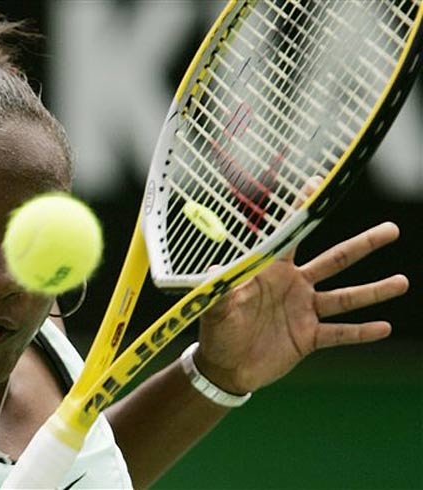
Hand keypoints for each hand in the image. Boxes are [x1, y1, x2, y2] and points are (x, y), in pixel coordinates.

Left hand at [193, 222, 408, 394]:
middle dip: (363, 245)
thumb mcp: (216, 309)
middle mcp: (293, 286)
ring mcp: (304, 312)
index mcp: (271, 271)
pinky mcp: (309, 338)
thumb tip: (214, 270)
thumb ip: (220, 290)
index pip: (290, 236)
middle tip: (391, 230)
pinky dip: (360, 332)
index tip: (317, 183)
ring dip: (373, 291)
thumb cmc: (217, 330)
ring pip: (345, 297)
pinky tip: (383, 327)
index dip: (302, 211)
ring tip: (402, 282)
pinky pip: (340, 333)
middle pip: (334, 261)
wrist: (225, 367)